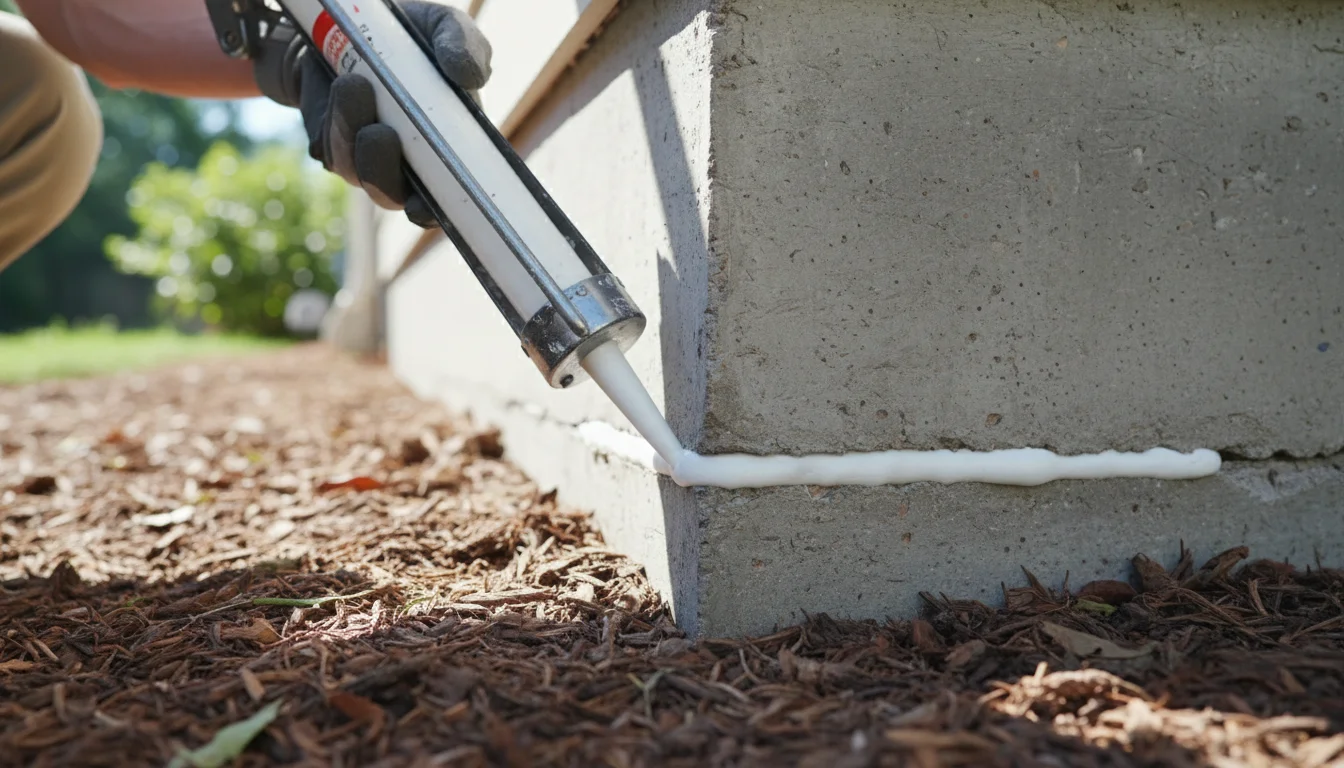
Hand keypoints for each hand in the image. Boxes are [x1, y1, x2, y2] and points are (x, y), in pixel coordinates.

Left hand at [258, 1, 491, 227]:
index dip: (433, 212)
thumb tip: (471, 77)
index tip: (423, 206)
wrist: (347, 23)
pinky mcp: (331, 145)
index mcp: (447, 149)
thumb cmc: (407, 34)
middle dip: (381, 168)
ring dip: (352, 133)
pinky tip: (342, 84)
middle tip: (380, 131)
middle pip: (391, 194)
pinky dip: (334, 118)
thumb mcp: (441, 26)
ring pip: (355, 170)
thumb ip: (464, 45)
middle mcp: (406, 166)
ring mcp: (364, 158)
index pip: (444, 201)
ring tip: (354, 85)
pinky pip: (329, 147)